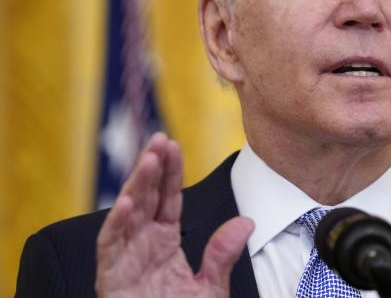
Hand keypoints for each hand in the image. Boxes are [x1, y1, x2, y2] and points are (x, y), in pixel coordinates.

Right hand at [95, 132, 253, 296]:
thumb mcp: (209, 286)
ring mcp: (125, 259)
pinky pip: (110, 247)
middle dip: (152, 168)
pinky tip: (127, 202)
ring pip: (127, 214)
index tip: (173, 145)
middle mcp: (142, 244)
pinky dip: (116, 224)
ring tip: (149, 160)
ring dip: (136, 185)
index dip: (170, 171)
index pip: (167, 198)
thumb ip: (223, 254)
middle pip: (146, 198)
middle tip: (159, 140)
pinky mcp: (111, 278)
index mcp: (164, 242)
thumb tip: (246, 222)